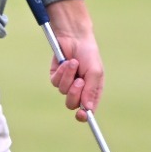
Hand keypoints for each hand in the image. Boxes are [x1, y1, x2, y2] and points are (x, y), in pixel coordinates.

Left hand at [45, 0, 103, 120]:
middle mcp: (79, 89)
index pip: (87, 109)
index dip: (84, 115)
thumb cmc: (89, 54)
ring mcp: (66, 83)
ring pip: (63, 91)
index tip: (81, 114)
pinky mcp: (56, 76)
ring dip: (69, 77)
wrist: (74, 37)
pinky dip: (61, 72)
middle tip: (79, 81)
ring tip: (74, 63)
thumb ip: (91, 90)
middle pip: (72, 104)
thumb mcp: (95, 72)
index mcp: (91, 91)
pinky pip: (55, 81)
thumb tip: (87, 108)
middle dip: (74, 93)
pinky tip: (66, 62)